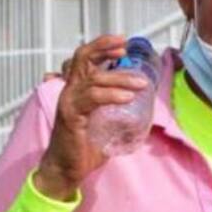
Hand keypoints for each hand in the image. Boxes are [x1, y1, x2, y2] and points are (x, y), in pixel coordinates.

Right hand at [35, 34, 147, 200]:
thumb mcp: (105, 122)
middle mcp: (70, 90)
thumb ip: (118, 111)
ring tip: (140, 84)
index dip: (101, 46)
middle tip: (125, 46)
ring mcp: (68, 101)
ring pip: (93, 80)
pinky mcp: (70, 115)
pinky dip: (110, 95)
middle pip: (83, 58)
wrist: (67, 169)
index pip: (85, 59)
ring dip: (119, 79)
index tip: (123, 42)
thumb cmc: (85, 146)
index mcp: (77, 89)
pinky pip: (91, 99)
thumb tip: (143, 107)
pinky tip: (127, 98)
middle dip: (104, 48)